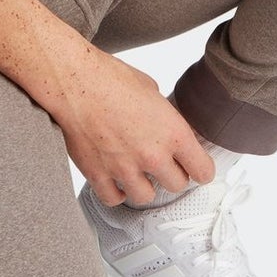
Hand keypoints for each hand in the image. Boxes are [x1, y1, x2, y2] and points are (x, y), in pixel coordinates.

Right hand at [51, 44, 215, 205]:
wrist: (74, 80)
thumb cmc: (110, 77)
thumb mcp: (151, 89)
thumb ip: (162, 115)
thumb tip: (164, 125)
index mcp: (173, 132)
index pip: (203, 170)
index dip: (200, 169)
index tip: (195, 167)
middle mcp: (153, 155)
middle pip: (177, 185)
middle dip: (171, 174)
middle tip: (162, 164)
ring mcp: (125, 168)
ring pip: (146, 197)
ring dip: (144, 185)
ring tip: (137, 172)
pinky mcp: (98, 174)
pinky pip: (114, 199)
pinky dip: (116, 192)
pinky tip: (116, 181)